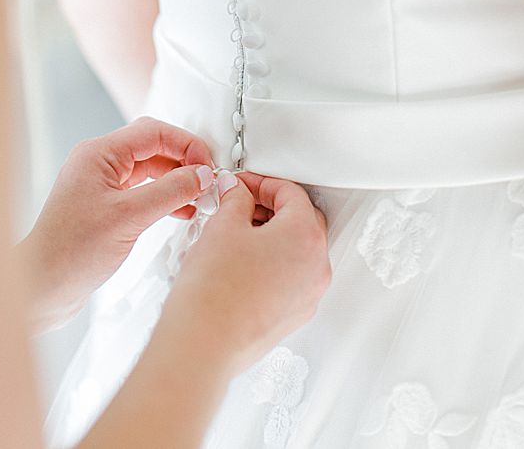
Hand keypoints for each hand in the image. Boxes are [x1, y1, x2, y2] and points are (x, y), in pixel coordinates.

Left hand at [19, 116, 216, 331]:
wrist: (44, 284)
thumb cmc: (71, 251)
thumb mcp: (129, 217)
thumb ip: (170, 191)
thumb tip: (201, 174)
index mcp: (98, 154)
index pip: (153, 132)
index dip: (187, 145)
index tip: (209, 166)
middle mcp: (98, 163)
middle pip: (153, 147)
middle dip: (184, 160)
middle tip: (208, 181)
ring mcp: (100, 184)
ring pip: (149, 169)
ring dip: (176, 180)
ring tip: (200, 198)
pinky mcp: (105, 205)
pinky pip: (142, 190)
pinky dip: (164, 197)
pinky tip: (181, 211)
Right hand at [157, 172, 330, 377]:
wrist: (206, 340)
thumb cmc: (215, 290)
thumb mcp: (222, 227)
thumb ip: (234, 199)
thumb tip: (236, 192)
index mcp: (305, 237)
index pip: (291, 193)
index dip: (262, 182)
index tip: (241, 184)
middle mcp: (317, 266)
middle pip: (302, 221)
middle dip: (271, 207)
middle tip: (240, 204)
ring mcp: (308, 294)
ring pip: (298, 252)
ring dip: (272, 236)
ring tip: (235, 235)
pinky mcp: (294, 315)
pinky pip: (291, 278)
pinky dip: (272, 264)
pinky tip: (240, 264)